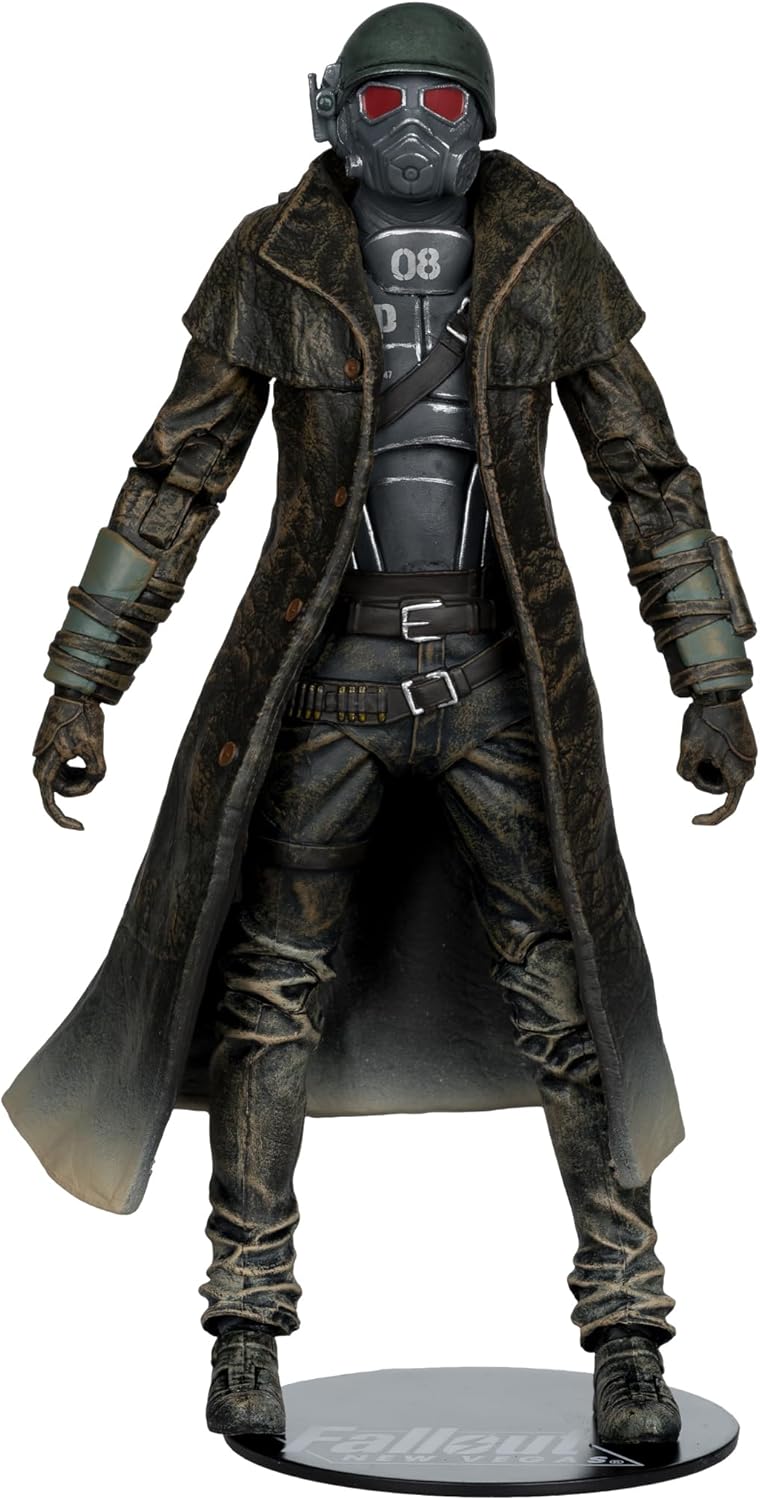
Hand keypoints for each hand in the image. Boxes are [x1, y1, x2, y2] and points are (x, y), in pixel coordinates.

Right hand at [33, 694, 105, 829]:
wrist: (76, 694)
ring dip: (83, 777)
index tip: (82, 828)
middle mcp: (41, 766)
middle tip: (98, 770)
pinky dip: (81, 769)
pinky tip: (89, 754)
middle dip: (83, 786)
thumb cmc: (82, 718)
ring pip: (66, 783)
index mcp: (45, 768)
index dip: (64, 820)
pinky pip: (68, 772)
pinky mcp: (55, 754)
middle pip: (64, 793)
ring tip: (94, 758)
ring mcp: (47, 760)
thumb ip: (97, 773)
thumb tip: (95, 780)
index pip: (50, 805)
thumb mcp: (95, 748)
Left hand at [677, 695, 755, 825]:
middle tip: (690, 756)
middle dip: (701, 778)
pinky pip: (723, 761)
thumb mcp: (688, 751)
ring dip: (705, 765)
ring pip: (719, 774)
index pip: (727, 808)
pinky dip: (710, 756)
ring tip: (697, 744)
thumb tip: (690, 776)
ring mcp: (746, 757)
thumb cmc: (705, 722)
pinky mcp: (741, 747)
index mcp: (739, 776)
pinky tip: (703, 738)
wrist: (719, 692)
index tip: (693, 821)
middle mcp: (748, 769)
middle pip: (718, 788)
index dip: (711, 819)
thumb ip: (686, 774)